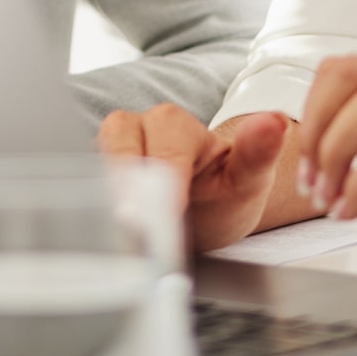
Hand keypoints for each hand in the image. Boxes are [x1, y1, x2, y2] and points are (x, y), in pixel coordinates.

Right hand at [97, 105, 290, 252]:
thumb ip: (258, 153)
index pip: (163, 149)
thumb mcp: (248, 180)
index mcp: (174, 124)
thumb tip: (274, 122)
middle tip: (136, 227)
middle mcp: (136, 128)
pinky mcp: (93, 174)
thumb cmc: (225, 193)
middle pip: (117, 146)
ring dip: (104, 197)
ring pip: (94, 162)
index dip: (166, 182)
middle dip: (127, 188)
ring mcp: (110, 152)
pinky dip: (91, 209)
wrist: (205, 212)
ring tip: (120, 232)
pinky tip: (102, 234)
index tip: (170, 213)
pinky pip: (82, 185)